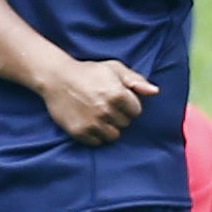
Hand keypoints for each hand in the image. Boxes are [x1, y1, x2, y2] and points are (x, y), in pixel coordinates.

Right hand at [37, 57, 153, 145]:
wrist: (57, 78)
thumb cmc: (89, 72)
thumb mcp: (114, 68)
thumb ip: (136, 80)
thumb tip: (155, 92)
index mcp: (117, 94)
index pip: (136, 111)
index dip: (128, 105)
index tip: (117, 98)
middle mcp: (106, 110)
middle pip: (125, 124)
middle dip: (119, 115)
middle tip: (105, 105)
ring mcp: (92, 123)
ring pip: (113, 136)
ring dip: (109, 127)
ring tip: (99, 115)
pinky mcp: (80, 132)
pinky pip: (97, 142)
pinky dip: (96, 135)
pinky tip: (90, 122)